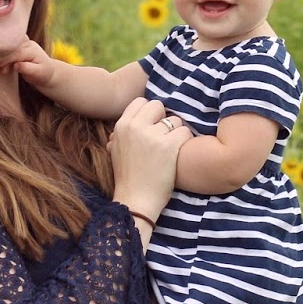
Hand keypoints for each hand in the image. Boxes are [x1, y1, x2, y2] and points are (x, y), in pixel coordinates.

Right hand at [0, 37, 56, 87]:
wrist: (47, 72)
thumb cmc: (43, 74)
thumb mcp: (37, 73)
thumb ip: (27, 68)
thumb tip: (16, 65)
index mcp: (33, 49)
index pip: (17, 53)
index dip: (7, 59)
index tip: (0, 66)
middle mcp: (28, 44)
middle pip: (12, 50)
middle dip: (4, 59)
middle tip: (1, 71)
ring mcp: (23, 44)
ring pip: (9, 50)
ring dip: (4, 59)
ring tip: (3, 71)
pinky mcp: (19, 47)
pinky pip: (10, 50)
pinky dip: (5, 57)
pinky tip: (4, 66)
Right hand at [108, 98, 189, 223]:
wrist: (135, 201)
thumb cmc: (128, 178)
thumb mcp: (117, 150)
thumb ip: (124, 132)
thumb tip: (133, 119)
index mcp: (121, 126)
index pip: (141, 102)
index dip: (150, 113)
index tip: (152, 127)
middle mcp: (136, 127)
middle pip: (158, 106)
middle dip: (163, 119)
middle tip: (163, 137)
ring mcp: (152, 136)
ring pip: (175, 120)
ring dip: (176, 133)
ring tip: (170, 149)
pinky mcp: (169, 146)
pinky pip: (185, 132)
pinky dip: (185, 142)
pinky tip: (179, 154)